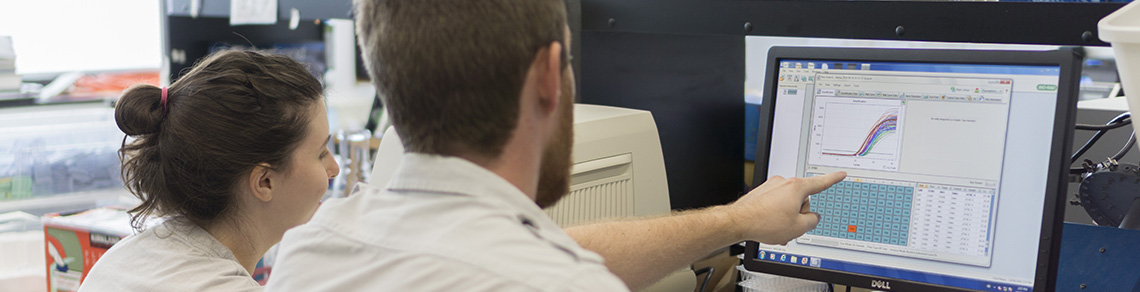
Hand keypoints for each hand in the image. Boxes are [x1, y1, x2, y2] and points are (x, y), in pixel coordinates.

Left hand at [722, 172, 845, 244]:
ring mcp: (771, 187)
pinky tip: (769, 226)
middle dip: (799, 214)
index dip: (833, 179)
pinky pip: (775, 204)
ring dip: (786, 217)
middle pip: (802, 200)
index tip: (840, 174)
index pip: (820, 183)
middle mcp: (783, 183)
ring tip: (777, 229)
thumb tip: (813, 217)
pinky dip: (775, 215)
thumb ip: (812, 221)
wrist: (738, 222)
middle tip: (790, 227)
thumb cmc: (765, 222)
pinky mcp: (761, 193)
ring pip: (788, 204)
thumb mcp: (798, 228)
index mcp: (796, 188)